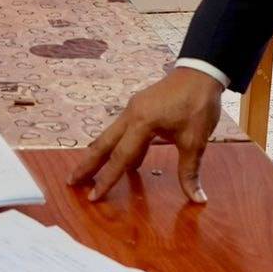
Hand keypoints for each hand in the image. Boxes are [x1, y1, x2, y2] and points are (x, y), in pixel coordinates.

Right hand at [69, 67, 222, 202]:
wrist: (201, 72)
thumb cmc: (198, 104)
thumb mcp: (196, 140)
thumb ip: (190, 170)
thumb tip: (198, 199)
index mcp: (142, 122)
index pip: (120, 157)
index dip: (107, 179)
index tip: (93, 196)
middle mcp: (131, 115)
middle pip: (104, 143)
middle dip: (88, 164)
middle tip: (71, 182)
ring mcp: (133, 109)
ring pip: (111, 135)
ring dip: (99, 154)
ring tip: (88, 172)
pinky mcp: (139, 107)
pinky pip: (123, 130)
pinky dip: (117, 146)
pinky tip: (123, 160)